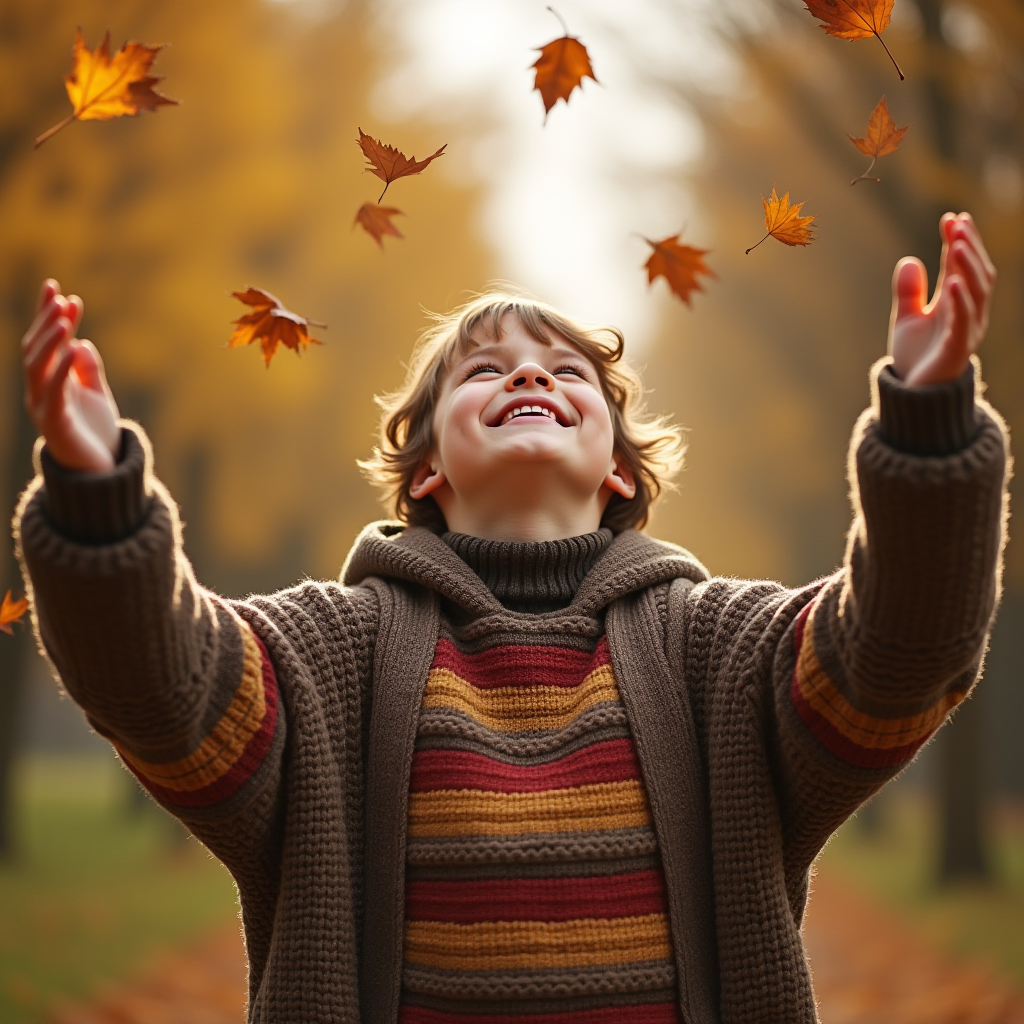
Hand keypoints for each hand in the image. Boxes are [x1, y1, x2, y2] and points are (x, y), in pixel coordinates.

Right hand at [22, 279, 120, 471]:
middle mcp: (39, 390)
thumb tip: (83, 343)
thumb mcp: (97, 395)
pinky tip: (72, 348)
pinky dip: (61, 368)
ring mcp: (43, 406)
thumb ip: (88, 370)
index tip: (57, 288)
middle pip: (36, 348)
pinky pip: (53, 391)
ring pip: (37, 366)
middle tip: (60, 297)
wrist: (100, 473)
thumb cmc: (96, 433)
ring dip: (50, 339)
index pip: (44, 342)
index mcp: (49, 381)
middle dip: (46, 321)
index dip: (47, 315)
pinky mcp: (55, 422)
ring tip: (63, 316)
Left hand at [889, 212, 995, 385]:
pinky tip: (951, 282)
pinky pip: (963, 321)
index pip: (961, 266)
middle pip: (975, 274)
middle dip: (968, 247)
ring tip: (958, 243)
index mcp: (956, 303)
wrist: (915, 395)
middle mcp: (968, 313)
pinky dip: (959, 301)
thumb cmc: (917, 357)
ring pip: (976, 293)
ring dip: (967, 267)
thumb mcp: (907, 319)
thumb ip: (909, 291)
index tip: (952, 218)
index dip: (959, 242)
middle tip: (958, 223)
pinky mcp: (957, 348)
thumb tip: (910, 259)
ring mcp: (966, 330)